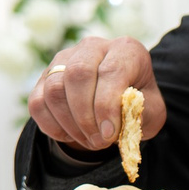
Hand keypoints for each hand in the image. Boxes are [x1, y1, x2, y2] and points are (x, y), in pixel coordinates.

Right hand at [30, 38, 167, 153]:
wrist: (118, 102)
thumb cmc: (138, 105)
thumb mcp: (151, 111)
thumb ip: (140, 115)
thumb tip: (114, 123)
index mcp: (125, 50)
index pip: (110, 71)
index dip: (107, 106)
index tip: (110, 134)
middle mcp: (93, 47)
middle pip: (77, 75)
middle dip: (86, 117)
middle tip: (99, 142)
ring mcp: (64, 60)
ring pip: (54, 90)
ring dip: (70, 125)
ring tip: (90, 141)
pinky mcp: (44, 77)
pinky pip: (37, 103)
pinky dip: (53, 127)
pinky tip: (72, 134)